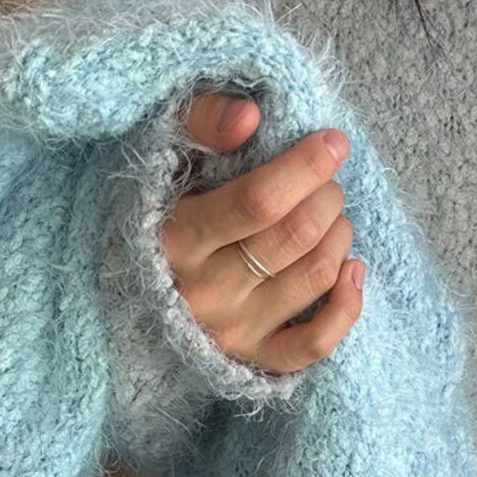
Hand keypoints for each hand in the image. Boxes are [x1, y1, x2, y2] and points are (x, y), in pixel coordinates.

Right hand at [162, 92, 363, 375]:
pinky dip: (347, 305)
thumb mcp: (165, 158)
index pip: (259, 201)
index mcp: (178, 238)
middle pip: (296, 235)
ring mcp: (231, 330)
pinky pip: (316, 344)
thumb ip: (200, 122)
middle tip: (326, 185)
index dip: (306, 167)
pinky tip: (352, 269)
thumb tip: (250, 116)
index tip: (333, 143)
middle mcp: (204, 291)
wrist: (124, 293)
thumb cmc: (159, 211)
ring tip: (332, 218)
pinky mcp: (253, 359)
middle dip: (327, 197)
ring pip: (315, 276)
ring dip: (340, 236)